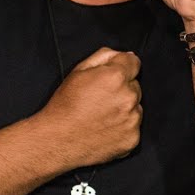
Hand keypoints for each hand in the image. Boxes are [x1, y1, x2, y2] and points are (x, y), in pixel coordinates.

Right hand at [36, 47, 141, 166]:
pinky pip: (134, 126)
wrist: (58, 140)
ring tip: (101, 115)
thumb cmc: (65, 105)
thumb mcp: (78, 71)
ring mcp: (132, 119)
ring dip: (124, 108)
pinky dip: (123, 127)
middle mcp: (129, 97)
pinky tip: (105, 128)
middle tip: (100, 99)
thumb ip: (104, 57)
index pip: (133, 62)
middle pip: (135, 85)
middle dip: (122, 89)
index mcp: (116, 77)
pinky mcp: (133, 138)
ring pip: (136, 106)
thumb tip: (124, 55)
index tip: (112, 76)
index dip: (121, 67)